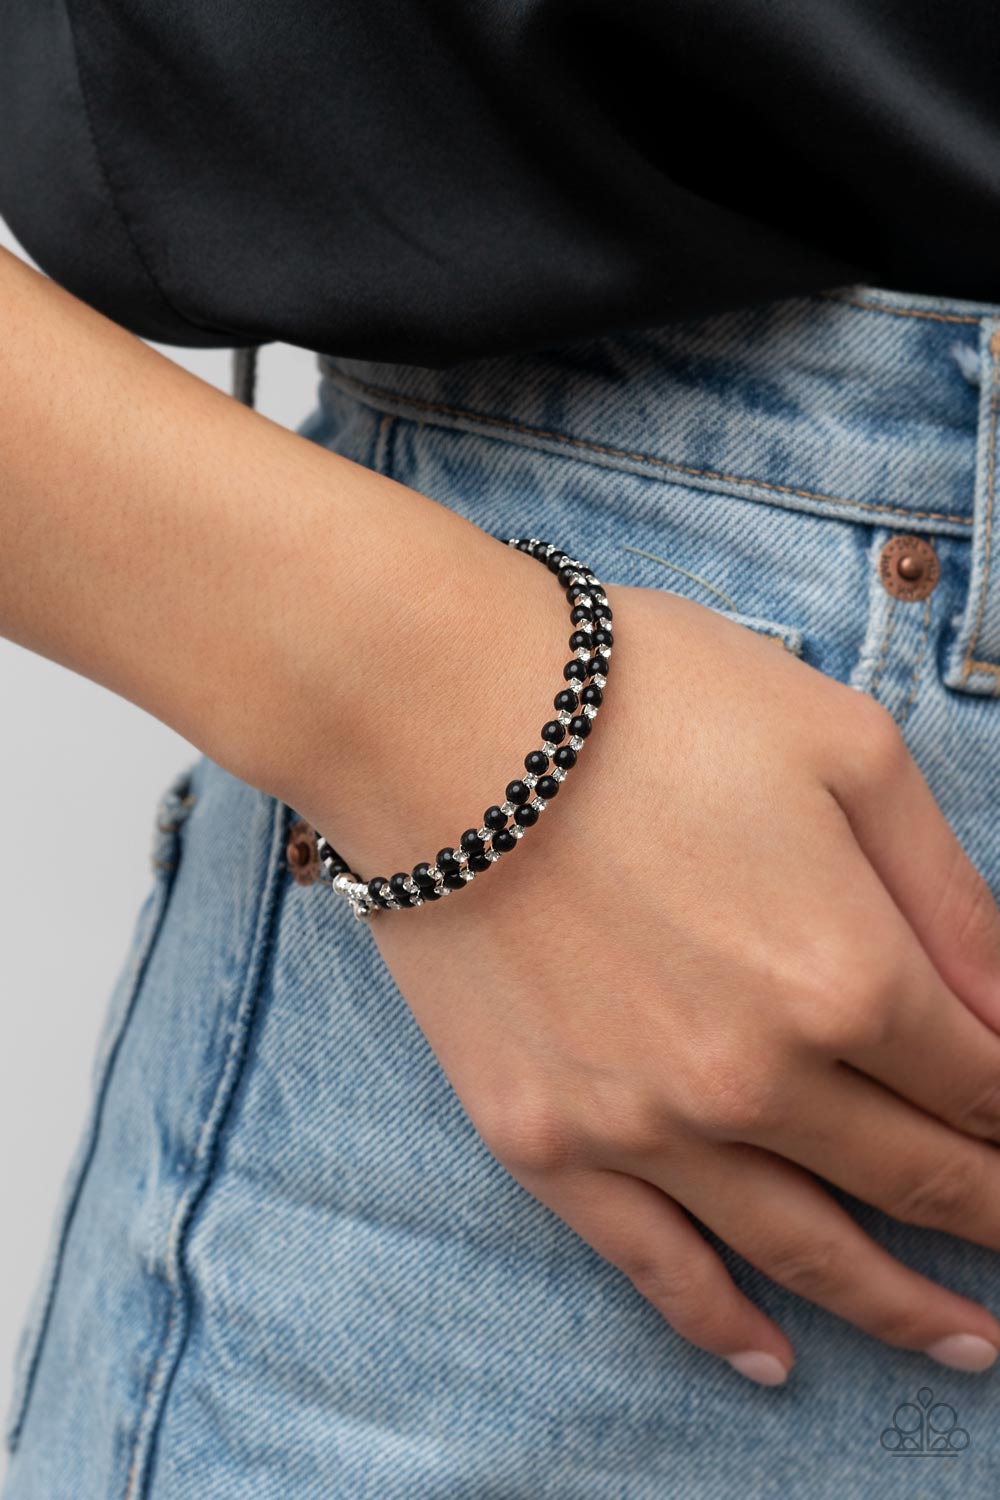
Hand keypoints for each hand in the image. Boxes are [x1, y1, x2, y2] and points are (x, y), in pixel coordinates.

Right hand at [263, 552, 999, 1385]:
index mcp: (847, 975)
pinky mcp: (544, 1137)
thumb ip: (946, 894)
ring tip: (965, 1344)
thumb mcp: (843, 749)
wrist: (438, 713)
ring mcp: (642, 1124)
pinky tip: (772, 1356)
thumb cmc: (646, 702)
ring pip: (803, 1248)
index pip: (981, 1085)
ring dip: (899, 1305)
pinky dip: (721, 1321)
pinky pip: (649, 1263)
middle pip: (913, 1176)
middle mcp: (756, 1079)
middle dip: (989, 1212)